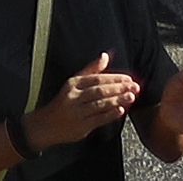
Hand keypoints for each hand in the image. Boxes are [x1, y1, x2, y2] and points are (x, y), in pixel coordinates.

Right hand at [26, 62, 143, 151]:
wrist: (47, 124)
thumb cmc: (64, 101)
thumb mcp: (74, 83)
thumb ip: (92, 70)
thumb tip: (105, 56)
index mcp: (73, 83)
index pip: (96, 78)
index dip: (113, 78)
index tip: (128, 78)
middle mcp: (74, 95)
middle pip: (99, 90)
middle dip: (118, 88)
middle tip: (134, 87)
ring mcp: (77, 111)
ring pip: (100, 103)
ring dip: (117, 100)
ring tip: (131, 97)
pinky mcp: (81, 125)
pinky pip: (98, 119)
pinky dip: (110, 114)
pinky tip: (120, 111)